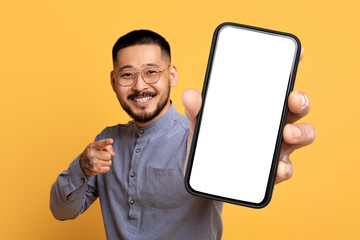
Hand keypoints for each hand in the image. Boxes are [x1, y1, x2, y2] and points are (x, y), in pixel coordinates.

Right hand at [79, 138, 114, 176]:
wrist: (82, 163)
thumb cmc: (93, 152)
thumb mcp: (98, 146)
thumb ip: (107, 147)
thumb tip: (113, 154)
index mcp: (91, 147)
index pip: (100, 144)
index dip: (106, 142)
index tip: (111, 140)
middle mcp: (91, 154)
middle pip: (108, 156)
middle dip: (106, 156)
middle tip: (100, 156)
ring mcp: (92, 163)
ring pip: (109, 162)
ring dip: (106, 162)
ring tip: (99, 160)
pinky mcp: (94, 170)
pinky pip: (107, 169)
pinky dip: (105, 168)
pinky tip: (99, 166)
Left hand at [182, 47, 315, 182]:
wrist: (202, 173)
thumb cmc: (209, 140)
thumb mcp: (201, 122)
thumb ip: (196, 109)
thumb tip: (190, 95)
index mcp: (259, 106)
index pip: (278, 85)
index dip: (290, 67)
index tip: (298, 53)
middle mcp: (273, 124)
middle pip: (297, 108)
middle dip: (301, 100)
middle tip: (292, 98)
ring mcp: (275, 147)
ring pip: (301, 136)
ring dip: (300, 133)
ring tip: (287, 133)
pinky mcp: (270, 171)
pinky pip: (285, 169)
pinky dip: (284, 168)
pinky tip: (277, 169)